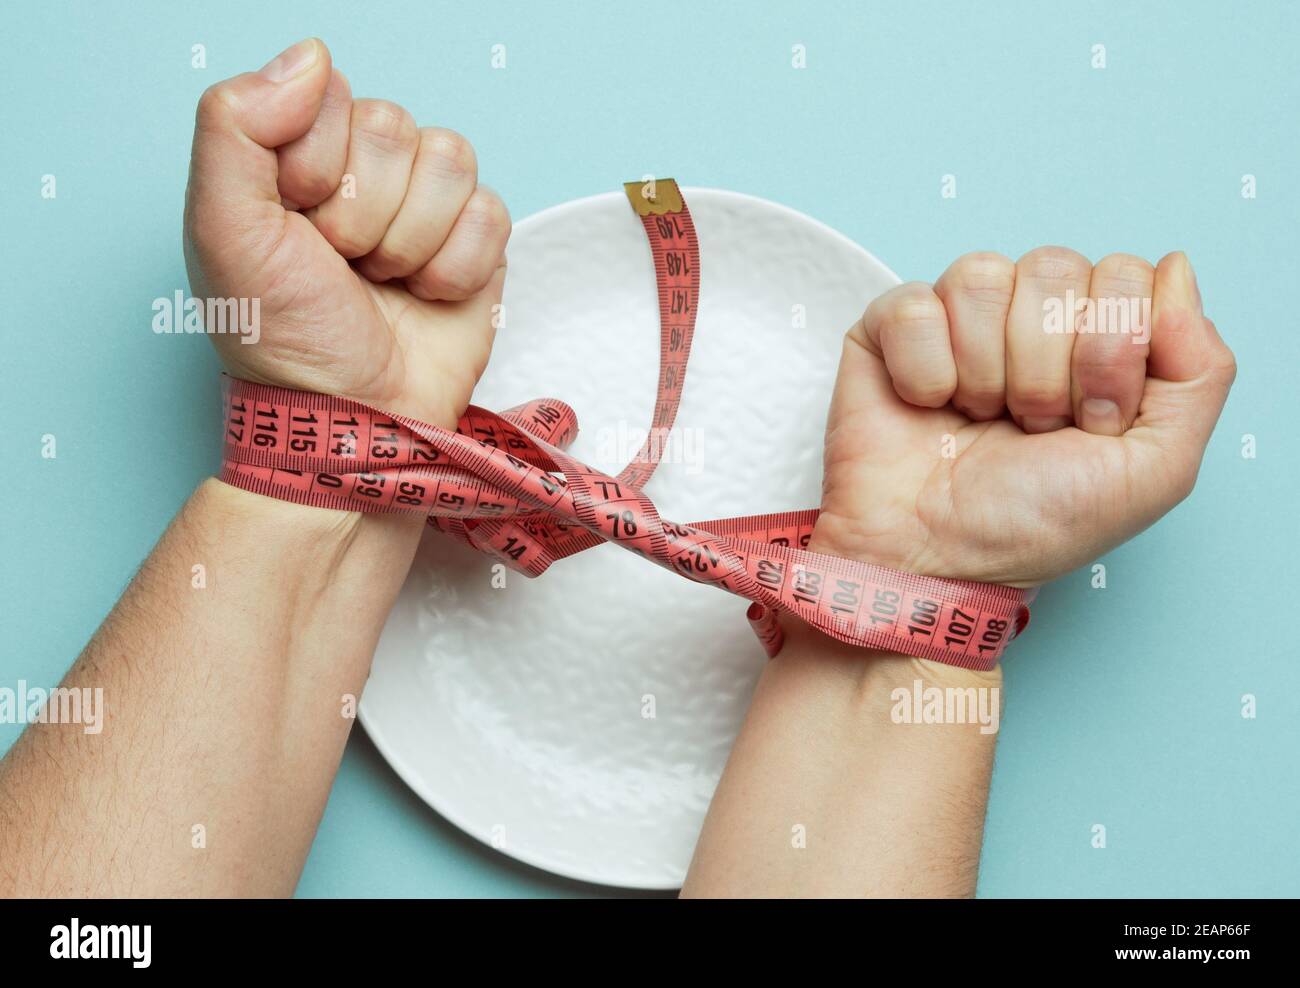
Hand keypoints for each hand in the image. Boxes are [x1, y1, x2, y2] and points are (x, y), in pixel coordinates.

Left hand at [184, 38, 508, 428]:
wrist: (353, 423)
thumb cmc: (282, 337)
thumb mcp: (222, 229)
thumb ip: (235, 124)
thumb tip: (313, 55)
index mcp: (297, 156)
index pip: (332, 96)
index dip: (316, 162)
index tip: (297, 226)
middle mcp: (364, 173)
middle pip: (395, 127)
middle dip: (364, 213)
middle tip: (342, 266)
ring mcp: (426, 209)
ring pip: (451, 160)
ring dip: (412, 239)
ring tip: (384, 283)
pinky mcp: (478, 248)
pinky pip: (492, 212)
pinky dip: (458, 266)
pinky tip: (428, 296)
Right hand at [809, 249, 1235, 586]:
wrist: (934, 561)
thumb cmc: (1034, 523)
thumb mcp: (1155, 470)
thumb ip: (1201, 371)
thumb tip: (1175, 267)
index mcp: (1098, 337)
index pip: (1125, 275)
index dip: (1112, 351)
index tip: (1092, 423)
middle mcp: (1030, 317)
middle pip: (1055, 267)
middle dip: (1046, 368)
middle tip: (1030, 427)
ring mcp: (957, 318)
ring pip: (983, 276)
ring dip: (984, 371)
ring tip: (977, 419)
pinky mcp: (890, 327)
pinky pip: (915, 304)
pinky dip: (925, 370)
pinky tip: (928, 406)